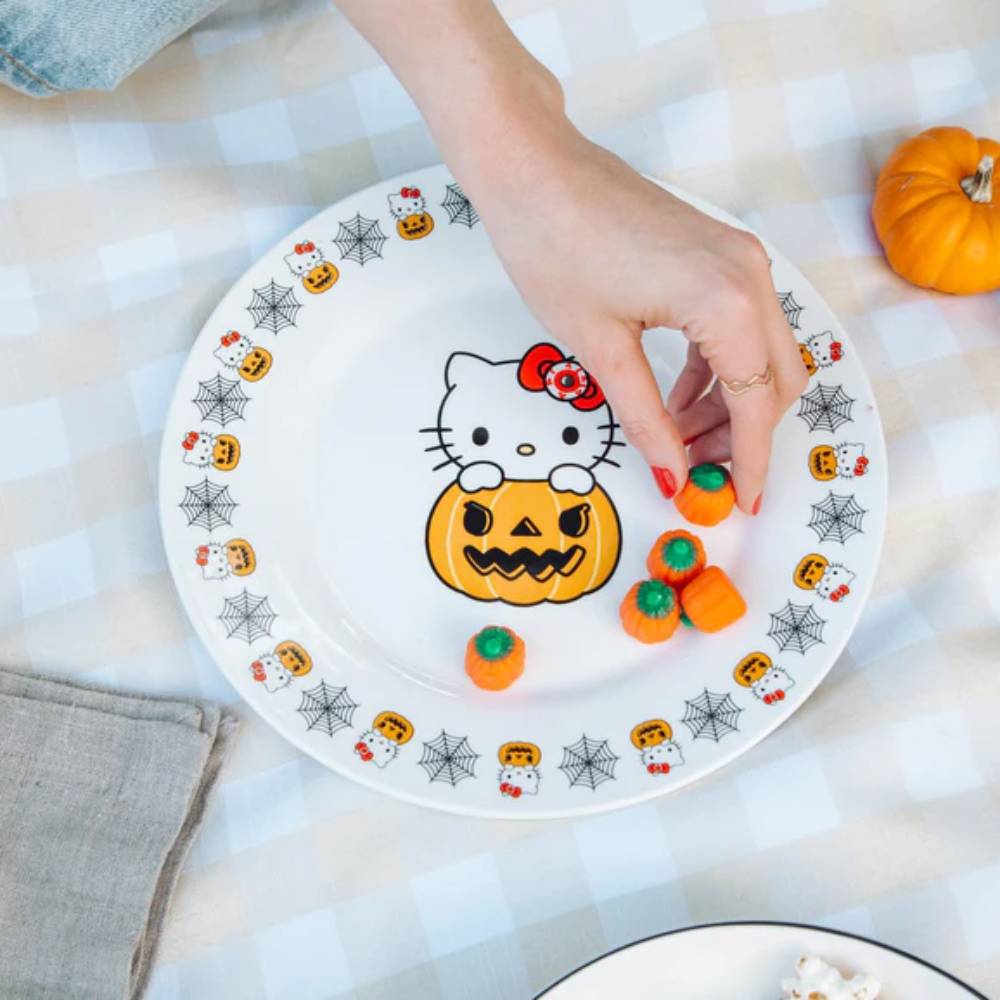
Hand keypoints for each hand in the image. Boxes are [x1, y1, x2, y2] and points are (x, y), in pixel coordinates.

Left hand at [464, 120, 806, 511]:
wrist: (532, 167)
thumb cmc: (554, 247)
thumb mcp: (600, 348)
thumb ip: (645, 418)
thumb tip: (672, 472)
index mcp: (727, 303)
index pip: (758, 404)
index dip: (752, 461)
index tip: (742, 502)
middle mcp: (749, 277)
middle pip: (776, 380)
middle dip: (743, 435)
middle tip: (695, 471)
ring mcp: (738, 258)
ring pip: (762, 353)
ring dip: (730, 402)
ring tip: (676, 437)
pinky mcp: (719, 252)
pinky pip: (739, 325)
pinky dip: (717, 368)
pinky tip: (674, 394)